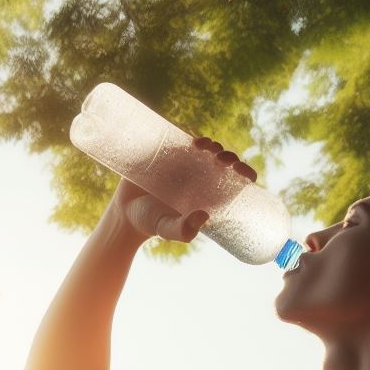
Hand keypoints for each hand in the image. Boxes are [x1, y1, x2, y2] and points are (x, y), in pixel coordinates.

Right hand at [108, 135, 257, 242]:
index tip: (241, 172)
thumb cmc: (150, 224)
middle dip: (229, 157)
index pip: (235, 183)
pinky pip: (185, 139)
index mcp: (207, 196)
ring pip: (208, 149)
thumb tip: (203, 216)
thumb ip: (182, 231)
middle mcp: (200, 178)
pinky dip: (194, 138)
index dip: (245, 174)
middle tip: (223, 160)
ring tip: (208, 150)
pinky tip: (196, 143)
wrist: (125, 212)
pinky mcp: (169, 153)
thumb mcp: (166, 230)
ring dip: (213, 146)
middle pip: (225, 162)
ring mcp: (186, 164)